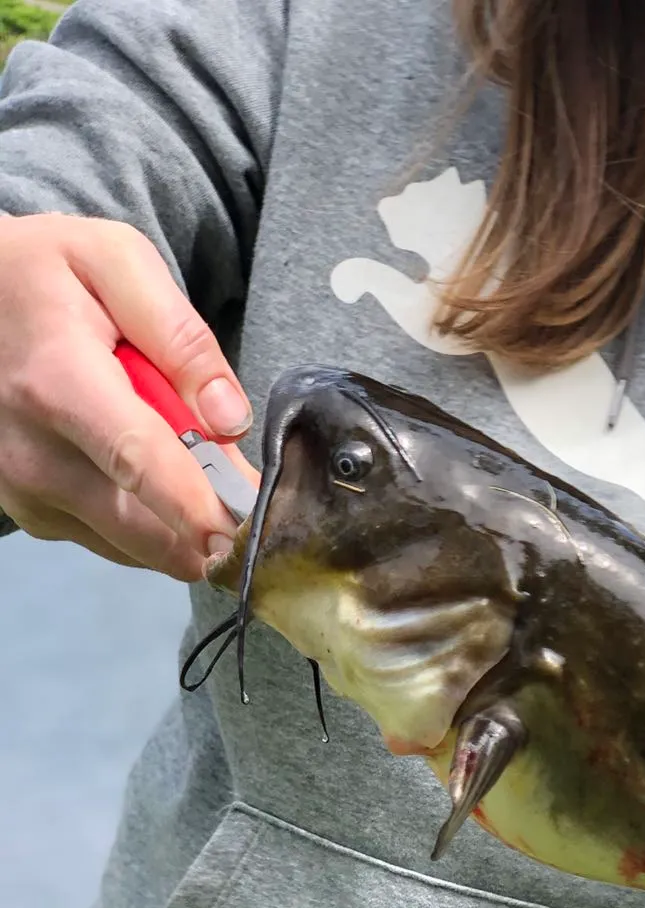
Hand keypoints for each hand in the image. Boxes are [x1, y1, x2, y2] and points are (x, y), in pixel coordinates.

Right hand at [0, 212, 259, 580]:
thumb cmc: (49, 272)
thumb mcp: (119, 264)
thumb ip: (182, 338)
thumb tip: (229, 419)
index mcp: (59, 383)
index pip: (138, 461)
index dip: (196, 507)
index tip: (245, 537)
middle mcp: (31, 450)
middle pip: (140, 524)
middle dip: (211, 534)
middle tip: (258, 516)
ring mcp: (22, 489)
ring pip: (132, 544)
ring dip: (184, 531)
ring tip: (210, 483)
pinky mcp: (29, 511)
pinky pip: (111, 541)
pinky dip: (152, 527)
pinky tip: (164, 486)